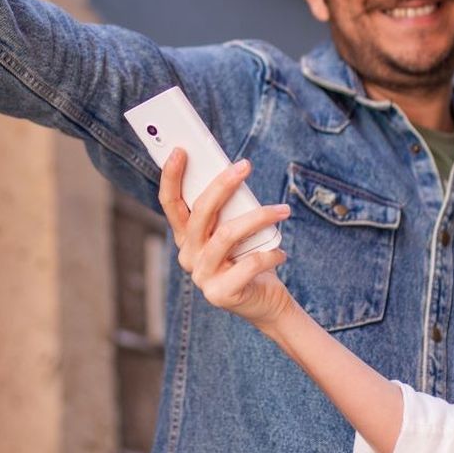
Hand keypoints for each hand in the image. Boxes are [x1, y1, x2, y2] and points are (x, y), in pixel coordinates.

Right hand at [157, 149, 294, 330]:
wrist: (265, 302)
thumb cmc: (249, 257)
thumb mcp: (236, 229)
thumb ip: (227, 208)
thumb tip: (234, 172)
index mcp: (186, 237)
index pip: (170, 203)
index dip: (171, 177)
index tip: (181, 150)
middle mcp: (188, 256)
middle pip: (200, 213)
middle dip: (222, 185)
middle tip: (245, 165)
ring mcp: (202, 276)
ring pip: (227, 235)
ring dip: (259, 218)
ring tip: (282, 210)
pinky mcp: (221, 294)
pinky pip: (248, 264)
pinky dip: (269, 254)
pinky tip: (281, 252)